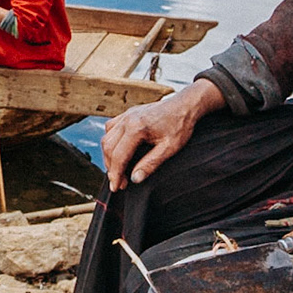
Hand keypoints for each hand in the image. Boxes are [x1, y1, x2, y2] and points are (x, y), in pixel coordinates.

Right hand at [99, 81, 220, 190]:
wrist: (185, 105)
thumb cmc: (180, 125)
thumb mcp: (169, 148)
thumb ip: (151, 163)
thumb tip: (135, 178)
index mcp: (136, 127)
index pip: (119, 155)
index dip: (115, 174)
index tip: (116, 187)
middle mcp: (127, 120)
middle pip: (108, 147)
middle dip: (111, 167)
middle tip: (119, 182)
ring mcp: (126, 115)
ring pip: (107, 138)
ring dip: (109, 156)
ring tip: (118, 170)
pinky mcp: (128, 114)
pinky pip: (111, 128)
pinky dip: (110, 142)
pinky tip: (118, 151)